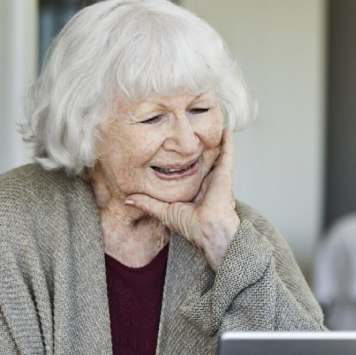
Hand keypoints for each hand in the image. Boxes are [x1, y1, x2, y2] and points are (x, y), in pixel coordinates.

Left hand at [125, 129, 240, 270]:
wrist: (207, 229)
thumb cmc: (190, 225)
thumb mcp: (163, 211)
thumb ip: (147, 203)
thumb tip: (128, 199)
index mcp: (195, 191)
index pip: (189, 173)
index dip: (184, 162)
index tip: (175, 149)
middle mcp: (207, 183)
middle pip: (202, 161)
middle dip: (199, 148)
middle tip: (193, 132)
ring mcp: (217, 178)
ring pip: (216, 155)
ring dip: (214, 142)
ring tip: (210, 125)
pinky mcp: (224, 174)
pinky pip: (227, 155)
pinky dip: (228, 143)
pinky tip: (225, 130)